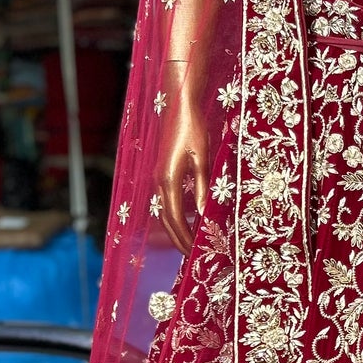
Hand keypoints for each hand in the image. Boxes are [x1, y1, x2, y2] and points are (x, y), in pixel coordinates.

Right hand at [154, 96, 208, 253]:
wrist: (179, 105)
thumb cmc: (193, 128)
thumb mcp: (202, 159)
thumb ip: (202, 188)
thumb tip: (204, 214)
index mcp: (168, 180)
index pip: (176, 219)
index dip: (185, 238)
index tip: (196, 253)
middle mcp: (159, 182)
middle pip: (166, 220)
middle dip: (179, 240)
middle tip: (194, 256)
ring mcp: (158, 177)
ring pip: (164, 212)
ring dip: (176, 229)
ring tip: (191, 243)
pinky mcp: (162, 172)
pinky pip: (166, 201)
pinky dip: (175, 216)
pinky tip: (189, 220)